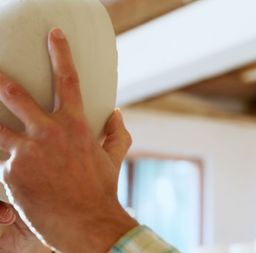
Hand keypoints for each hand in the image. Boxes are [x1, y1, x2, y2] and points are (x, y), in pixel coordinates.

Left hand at [0, 28, 137, 251]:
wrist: (86, 222)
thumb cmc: (101, 188)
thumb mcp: (113, 158)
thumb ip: (117, 132)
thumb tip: (117, 113)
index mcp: (77, 125)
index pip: (68, 80)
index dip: (60, 52)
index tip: (54, 34)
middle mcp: (49, 133)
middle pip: (15, 95)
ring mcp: (27, 152)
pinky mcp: (10, 172)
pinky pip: (0, 158)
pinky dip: (3, 158)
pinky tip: (10, 166)